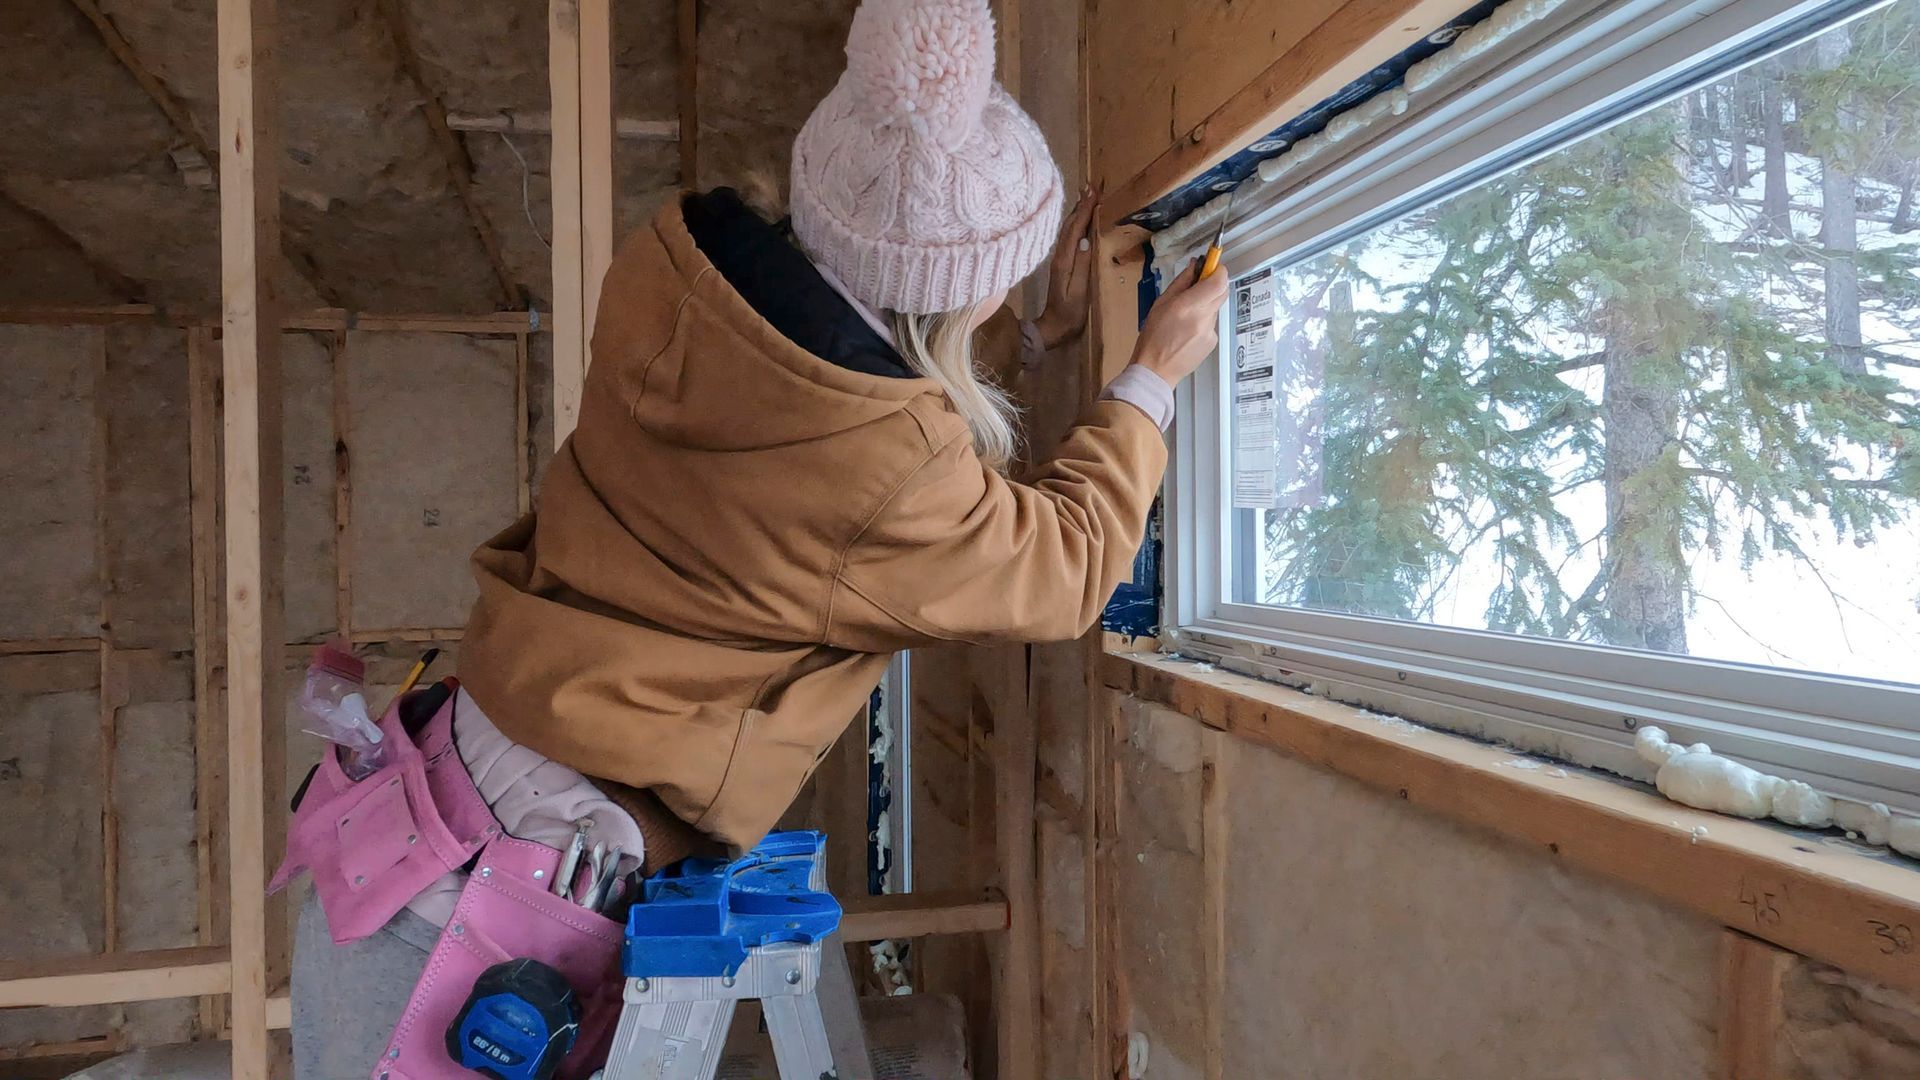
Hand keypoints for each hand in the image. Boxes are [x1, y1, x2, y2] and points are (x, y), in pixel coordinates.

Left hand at [1032, 184, 1098, 350]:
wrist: (1053, 328)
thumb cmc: (1070, 313)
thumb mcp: (1080, 292)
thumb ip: (1082, 266)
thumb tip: (1086, 240)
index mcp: (1064, 260)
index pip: (1075, 228)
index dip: (1084, 209)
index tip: (1093, 191)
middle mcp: (1058, 254)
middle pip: (1068, 223)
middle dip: (1080, 204)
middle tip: (1092, 185)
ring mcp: (1057, 257)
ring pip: (1067, 228)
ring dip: (1077, 210)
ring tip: (1087, 195)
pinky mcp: (1060, 262)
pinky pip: (1068, 235)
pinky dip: (1074, 222)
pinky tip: (1079, 217)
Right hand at [1130, 257, 1229, 386]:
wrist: (1155, 370)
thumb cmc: (1153, 338)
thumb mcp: (1161, 303)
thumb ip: (1181, 282)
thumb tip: (1194, 266)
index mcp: (1188, 306)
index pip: (1218, 280)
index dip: (1217, 269)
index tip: (1210, 266)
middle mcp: (1203, 318)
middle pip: (1222, 291)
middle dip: (1213, 283)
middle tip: (1198, 284)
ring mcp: (1210, 331)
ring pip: (1216, 307)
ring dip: (1205, 304)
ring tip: (1184, 316)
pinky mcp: (1212, 341)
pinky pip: (1212, 323)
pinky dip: (1202, 321)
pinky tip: (1186, 331)